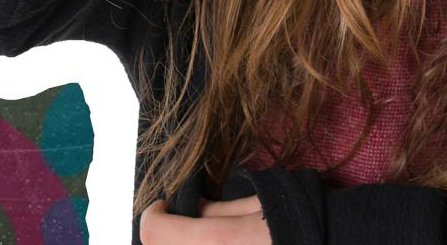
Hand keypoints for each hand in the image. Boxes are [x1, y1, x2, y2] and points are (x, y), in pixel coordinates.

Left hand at [140, 194, 271, 243]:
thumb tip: (188, 209)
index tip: (162, 205)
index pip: (156, 233)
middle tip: (178, 224)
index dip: (153, 214)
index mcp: (216, 243)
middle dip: (164, 238)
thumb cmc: (294, 222)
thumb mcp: (254, 205)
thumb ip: (214, 210)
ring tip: (200, 240)